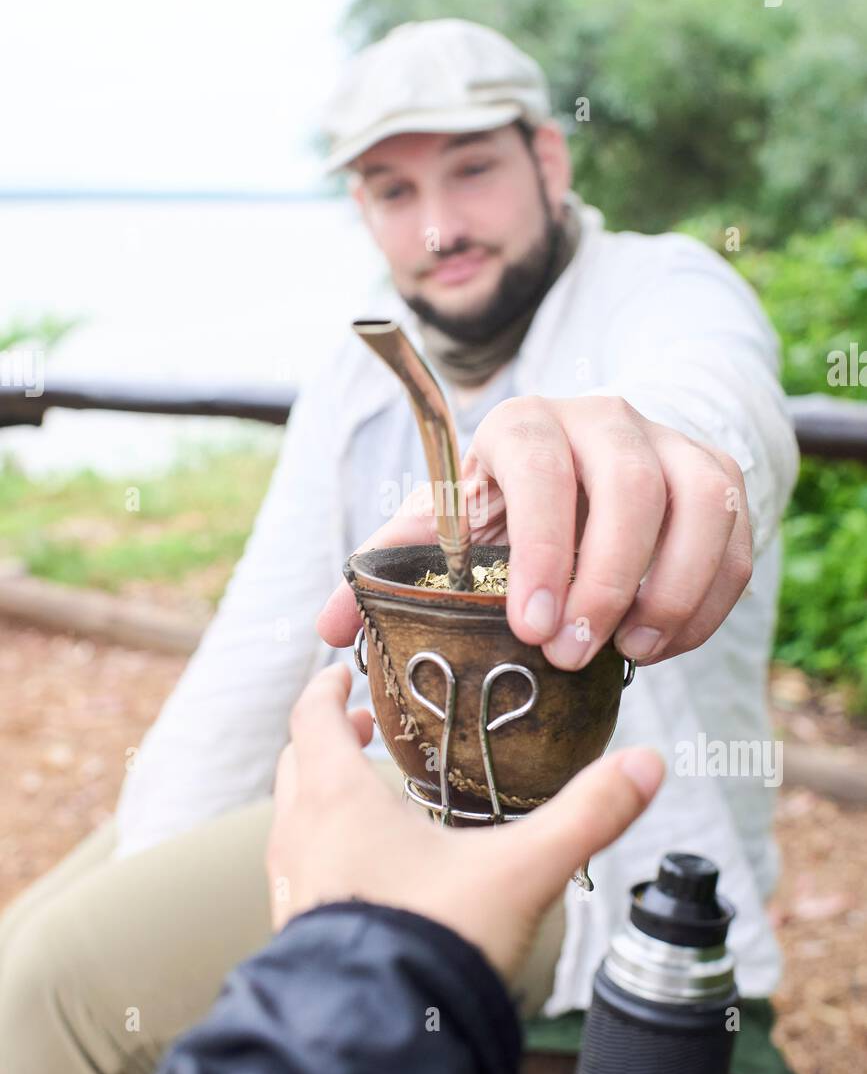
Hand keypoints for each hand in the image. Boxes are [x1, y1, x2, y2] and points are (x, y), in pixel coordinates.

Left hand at [266, 664, 663, 983]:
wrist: (378, 1042)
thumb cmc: (435, 942)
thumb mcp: (521, 871)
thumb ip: (586, 816)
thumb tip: (648, 764)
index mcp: (338, 799)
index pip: (311, 718)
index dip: (323, 688)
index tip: (341, 670)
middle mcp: (300, 835)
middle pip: (297, 763)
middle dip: (326, 736)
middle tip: (362, 724)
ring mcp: (291, 886)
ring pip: (293, 817)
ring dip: (322, 791)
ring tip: (371, 792)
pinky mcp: (297, 930)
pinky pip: (299, 866)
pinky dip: (323, 843)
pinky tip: (370, 868)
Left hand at [317, 394, 752, 670]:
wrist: (581, 476)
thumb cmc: (500, 513)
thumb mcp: (445, 530)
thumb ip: (394, 571)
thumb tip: (327, 633)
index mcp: (522, 424)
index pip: (540, 466)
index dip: (542, 547)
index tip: (532, 626)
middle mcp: (602, 419)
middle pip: (627, 484)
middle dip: (605, 579)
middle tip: (574, 654)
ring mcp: (669, 443)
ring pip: (697, 503)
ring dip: (669, 589)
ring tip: (632, 653)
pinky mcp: (718, 478)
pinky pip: (736, 537)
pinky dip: (707, 600)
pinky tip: (664, 642)